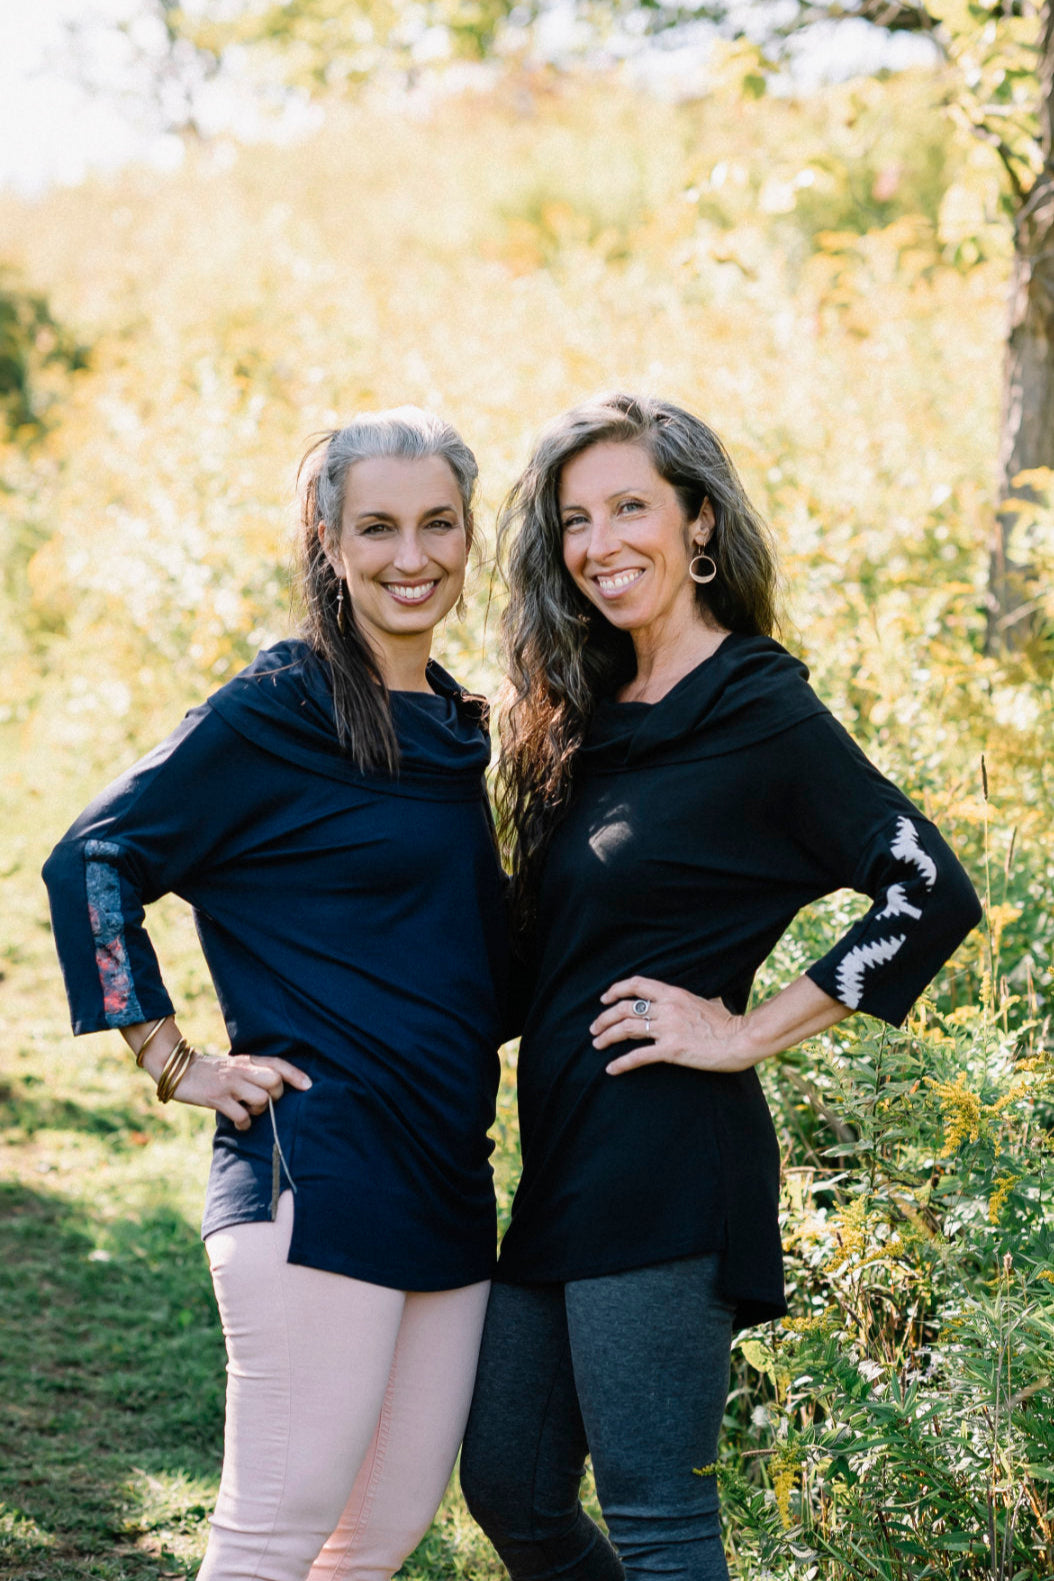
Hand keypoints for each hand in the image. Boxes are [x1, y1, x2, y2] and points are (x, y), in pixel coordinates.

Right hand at [125, 1020, 312, 1129]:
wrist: (178, 1069)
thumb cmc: (211, 1071)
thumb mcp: (234, 1066)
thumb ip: (252, 1072)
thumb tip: (275, 1086)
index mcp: (247, 1060)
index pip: (278, 1063)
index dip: (295, 1074)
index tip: (309, 1085)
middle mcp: (241, 1069)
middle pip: (275, 1082)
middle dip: (276, 1096)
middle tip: (264, 1103)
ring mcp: (229, 1083)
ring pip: (261, 1099)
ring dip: (259, 1112)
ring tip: (249, 1112)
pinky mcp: (216, 1098)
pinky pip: (241, 1115)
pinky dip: (244, 1123)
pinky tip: (240, 1123)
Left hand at [590, 975, 755, 1075]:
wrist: (741, 1039)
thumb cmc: (728, 1022)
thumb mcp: (710, 1001)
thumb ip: (695, 999)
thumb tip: (701, 998)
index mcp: (673, 993)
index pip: (636, 985)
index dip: (616, 990)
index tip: (605, 999)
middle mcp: (667, 1008)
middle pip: (624, 1009)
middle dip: (604, 1018)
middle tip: (594, 1029)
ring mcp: (668, 1029)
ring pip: (626, 1029)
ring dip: (607, 1037)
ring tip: (597, 1044)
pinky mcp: (671, 1050)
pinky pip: (638, 1056)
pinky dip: (621, 1063)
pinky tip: (611, 1069)